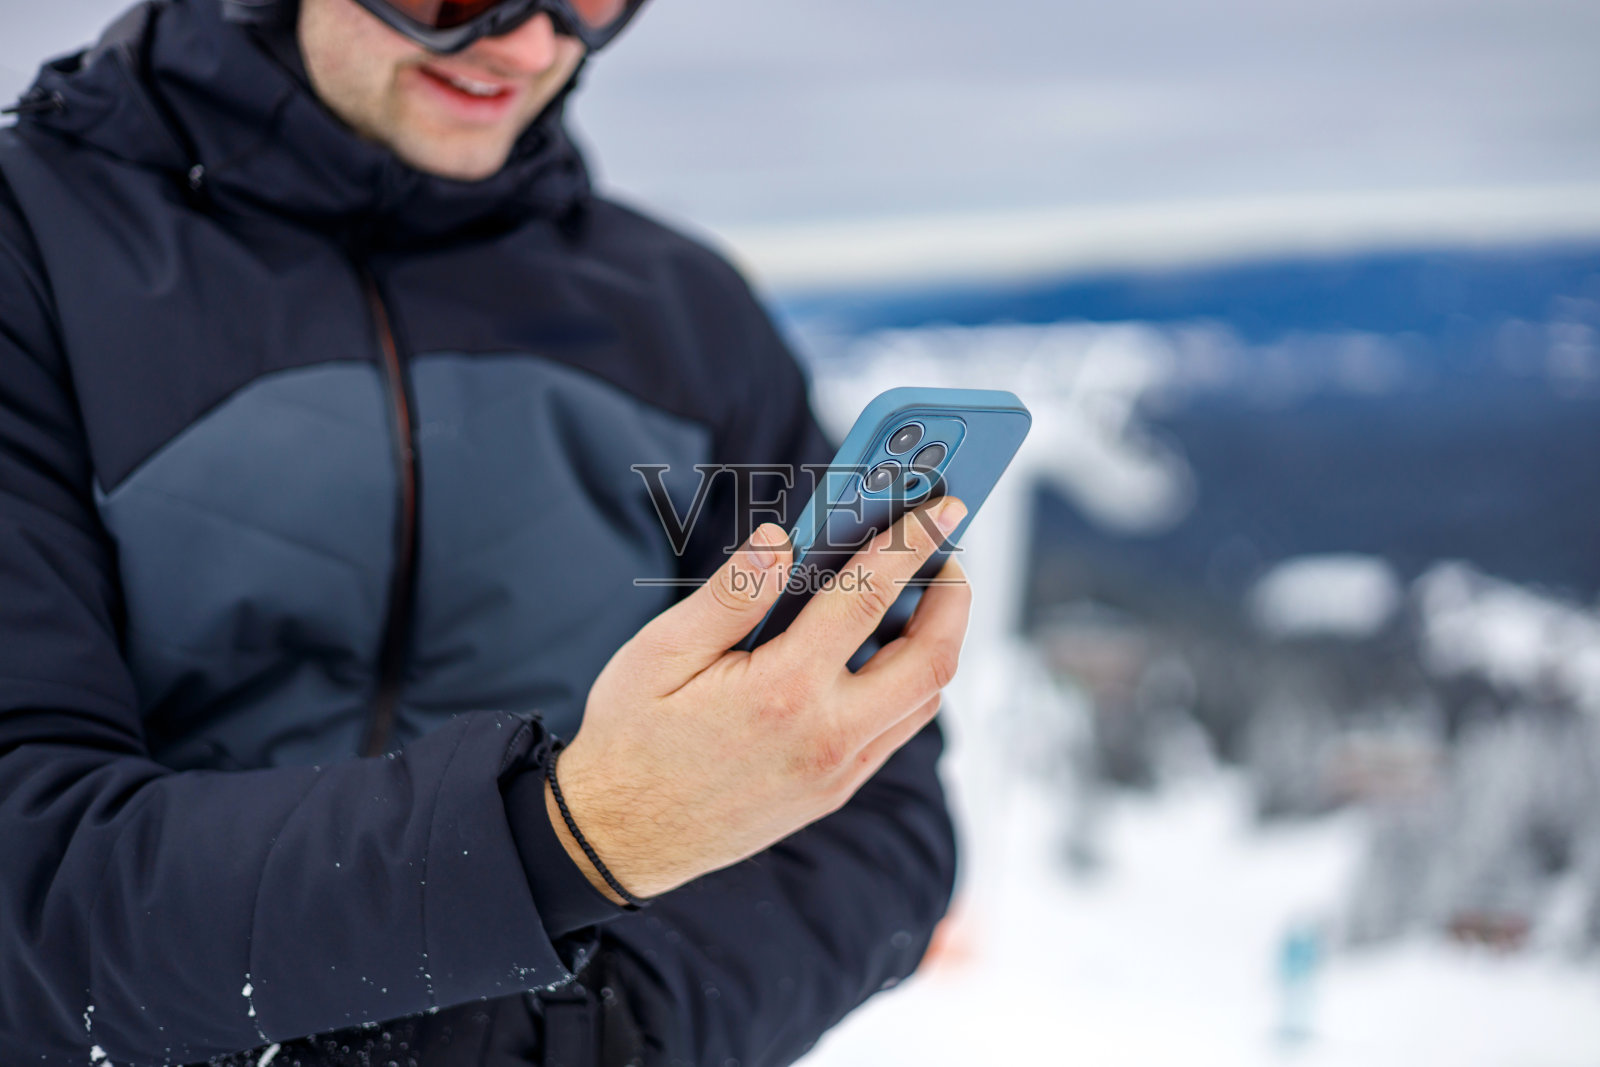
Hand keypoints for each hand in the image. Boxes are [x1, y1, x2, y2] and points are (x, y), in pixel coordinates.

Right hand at [549, 497, 971, 900]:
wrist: (619, 838)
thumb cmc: (632, 739)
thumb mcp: (661, 653)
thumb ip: (731, 595)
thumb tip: (781, 540)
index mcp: (783, 692)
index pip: (868, 599)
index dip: (911, 543)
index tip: (942, 506)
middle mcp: (826, 737)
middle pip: (931, 660)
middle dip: (953, 598)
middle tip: (946, 553)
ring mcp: (836, 772)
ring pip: (923, 700)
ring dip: (936, 642)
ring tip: (920, 595)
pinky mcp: (834, 792)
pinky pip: (896, 731)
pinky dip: (908, 683)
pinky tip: (880, 650)